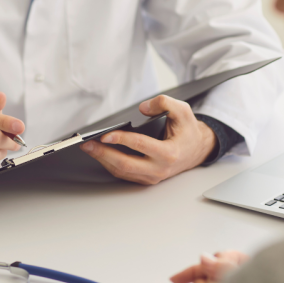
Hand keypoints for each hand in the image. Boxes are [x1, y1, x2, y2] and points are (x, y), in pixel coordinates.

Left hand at [79, 95, 216, 184]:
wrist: (196, 150)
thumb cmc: (187, 131)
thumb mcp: (182, 111)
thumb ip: (164, 103)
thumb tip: (143, 108)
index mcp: (169, 153)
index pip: (140, 146)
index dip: (121, 139)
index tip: (105, 134)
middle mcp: (159, 168)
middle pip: (126, 164)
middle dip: (103, 154)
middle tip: (88, 144)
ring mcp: (152, 176)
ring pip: (122, 172)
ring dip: (103, 160)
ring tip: (88, 148)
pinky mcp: (145, 179)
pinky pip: (124, 174)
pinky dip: (109, 164)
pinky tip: (99, 154)